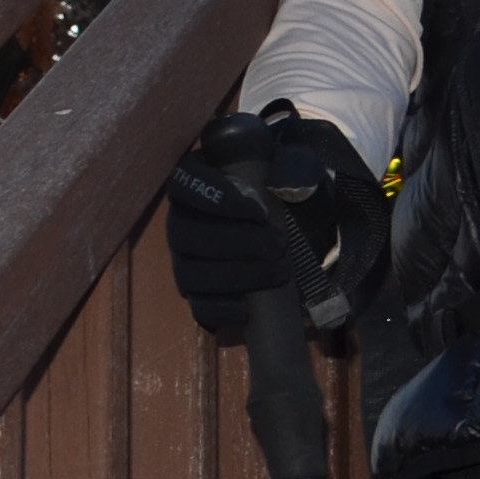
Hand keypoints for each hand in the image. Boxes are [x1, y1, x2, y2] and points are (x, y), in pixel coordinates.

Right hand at [163, 104, 387, 336]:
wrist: (297, 234)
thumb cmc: (288, 195)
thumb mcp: (298, 173)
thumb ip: (294, 168)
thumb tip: (286, 181)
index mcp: (197, 181)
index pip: (184, 182)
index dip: (215, 198)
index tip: (259, 213)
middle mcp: (181, 220)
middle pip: (185, 233)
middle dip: (235, 243)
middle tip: (279, 246)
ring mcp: (184, 259)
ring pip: (189, 273)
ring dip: (235, 276)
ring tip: (278, 273)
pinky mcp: (197, 293)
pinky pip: (196, 307)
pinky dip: (221, 310)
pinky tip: (247, 308)